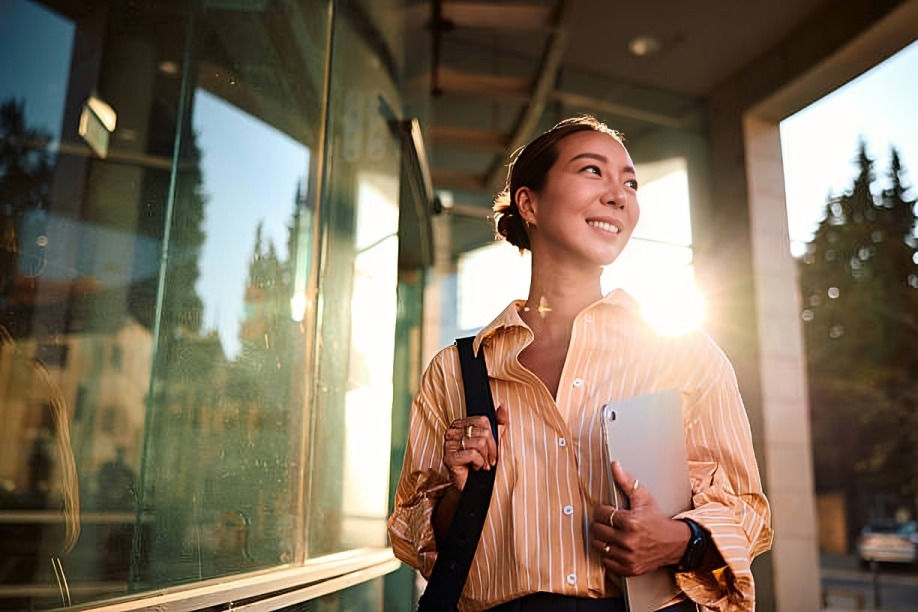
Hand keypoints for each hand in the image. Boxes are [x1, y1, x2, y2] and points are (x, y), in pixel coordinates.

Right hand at [442, 404, 508, 490]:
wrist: (473, 486)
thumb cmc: (482, 463)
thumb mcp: (494, 440)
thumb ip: (500, 422)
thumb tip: (503, 406)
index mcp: (461, 424)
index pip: (483, 420)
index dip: (493, 436)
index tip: (491, 448)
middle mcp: (452, 432)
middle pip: (483, 432)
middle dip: (491, 449)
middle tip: (488, 459)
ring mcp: (449, 445)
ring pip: (479, 443)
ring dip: (485, 458)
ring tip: (481, 464)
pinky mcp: (449, 458)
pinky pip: (473, 454)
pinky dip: (479, 463)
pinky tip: (475, 467)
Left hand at [590, 461, 689, 575]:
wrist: (674, 543)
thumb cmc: (657, 519)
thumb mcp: (644, 497)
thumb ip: (626, 482)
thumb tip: (615, 465)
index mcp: (631, 522)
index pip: (601, 514)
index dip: (603, 510)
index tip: (609, 510)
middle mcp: (628, 541)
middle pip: (597, 530)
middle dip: (601, 524)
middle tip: (610, 522)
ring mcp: (628, 557)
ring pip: (599, 546)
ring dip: (603, 539)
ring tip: (612, 534)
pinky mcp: (629, 569)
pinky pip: (607, 562)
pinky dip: (609, 555)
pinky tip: (616, 547)